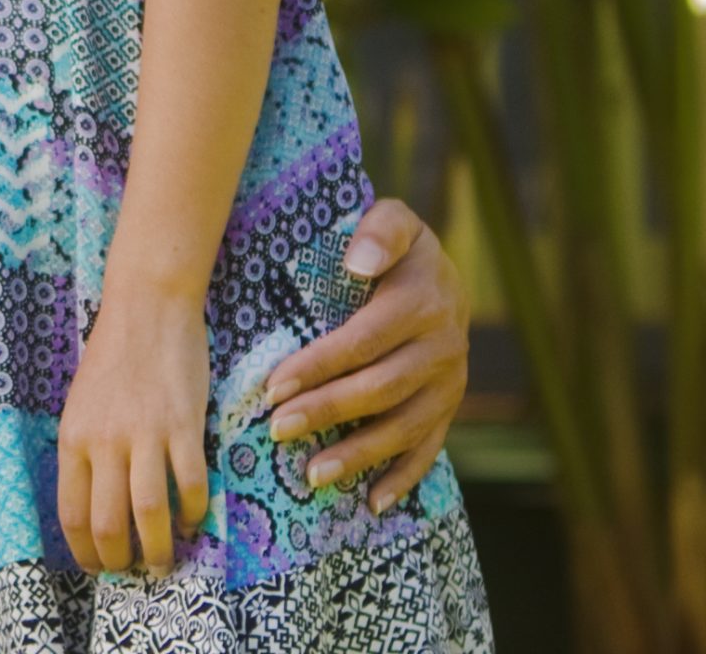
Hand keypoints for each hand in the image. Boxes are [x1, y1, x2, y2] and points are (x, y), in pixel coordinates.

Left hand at [57, 292, 211, 576]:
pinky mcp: (182, 426)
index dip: (84, 550)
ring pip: (148, 513)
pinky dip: (192, 512)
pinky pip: (189, 485)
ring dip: (159, 549)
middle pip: (107, 523)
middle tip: (134, 571)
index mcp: (73, 437)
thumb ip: (87, 449)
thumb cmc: (114, 356)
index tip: (98, 566)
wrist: (147, 308)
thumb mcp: (82, 404)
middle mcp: (103, 441)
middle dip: (121, 560)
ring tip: (166, 560)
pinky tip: (192, 519)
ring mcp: (143, 434)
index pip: (71, 512)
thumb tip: (97, 501)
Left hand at [264, 198, 469, 512]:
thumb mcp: (393, 221)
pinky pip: (429, 449)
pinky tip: (372, 503)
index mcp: (422, 303)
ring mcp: (449, 383)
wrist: (442, 272)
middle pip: (380, 389)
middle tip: (276, 429)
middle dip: (326, 412)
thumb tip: (358, 261)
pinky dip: (403, 479)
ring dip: (358, 454)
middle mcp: (443, 348)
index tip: (274, 386)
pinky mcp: (449, 407)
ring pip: (404, 427)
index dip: (319, 366)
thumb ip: (380, 231)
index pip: (363, 342)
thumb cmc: (395, 245)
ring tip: (311, 475)